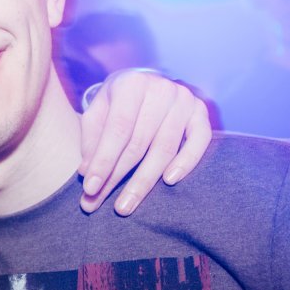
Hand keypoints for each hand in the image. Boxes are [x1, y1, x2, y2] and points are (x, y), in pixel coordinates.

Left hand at [77, 69, 211, 214]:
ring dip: (144, 181)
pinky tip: (169, 182)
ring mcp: (184, 100)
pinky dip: (186, 162)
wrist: (147, 85)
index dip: (104, 160)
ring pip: (165, 148)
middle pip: (139, 142)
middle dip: (117, 177)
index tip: (90, 188)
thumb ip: (91, 140)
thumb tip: (87, 173)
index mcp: (131, 84)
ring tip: (126, 205)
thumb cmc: (117, 104)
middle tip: (99, 203)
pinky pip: (199, 142)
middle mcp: (160, 89)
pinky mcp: (201, 113)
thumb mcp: (98, 113)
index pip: (117, 129)